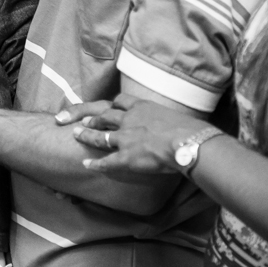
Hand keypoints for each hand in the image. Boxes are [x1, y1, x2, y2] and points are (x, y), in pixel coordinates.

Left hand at [65, 94, 208, 181]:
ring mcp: (126, 138)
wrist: (188, 142)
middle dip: (94, 119)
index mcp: (143, 107)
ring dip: (87, 135)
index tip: (110, 107)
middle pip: (105, 116)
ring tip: (76, 135)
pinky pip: (106, 161)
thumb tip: (181, 129)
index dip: (114, 105)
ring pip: (100, 136)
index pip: (122, 101)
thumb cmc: (191, 130)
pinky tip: (87, 164)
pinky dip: (95, 163)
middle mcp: (130, 119)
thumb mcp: (177, 117)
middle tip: (84, 121)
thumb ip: (170, 122)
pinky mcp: (126, 157)